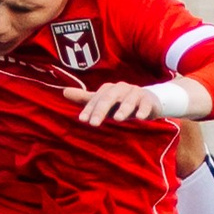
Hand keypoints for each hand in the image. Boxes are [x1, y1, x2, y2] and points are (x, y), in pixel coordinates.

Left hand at [61, 81, 212, 125]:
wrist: (149, 100)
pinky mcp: (149, 100)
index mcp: (109, 89)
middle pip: (110, 98)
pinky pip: (146, 104)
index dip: (90, 109)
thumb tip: (63, 91)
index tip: (83, 120)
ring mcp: (136, 93)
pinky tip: (140, 118)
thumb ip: (85, 98)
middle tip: (94, 124)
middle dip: (102, 110)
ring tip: (118, 119)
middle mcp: (121, 89)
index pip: (97, 99)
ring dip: (124, 109)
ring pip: (129, 100)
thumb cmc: (121, 103)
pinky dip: (143, 111)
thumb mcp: (104, 102)